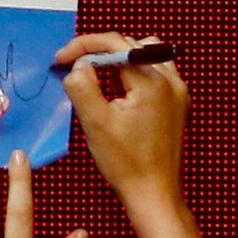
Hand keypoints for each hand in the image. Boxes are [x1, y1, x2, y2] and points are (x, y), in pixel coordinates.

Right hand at [55, 32, 189, 208]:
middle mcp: (170, 79)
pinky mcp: (177, 102)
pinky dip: (133, 70)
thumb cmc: (125, 162)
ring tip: (96, 74)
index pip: (114, 44)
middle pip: (129, 46)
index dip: (83, 46)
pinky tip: (118, 89)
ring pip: (144, 53)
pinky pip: (155, 70)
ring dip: (117, 58)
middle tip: (72, 67)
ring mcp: (177, 90)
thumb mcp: (95, 122)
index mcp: (151, 80)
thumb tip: (79, 65)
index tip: (60, 60)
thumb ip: (82, 86)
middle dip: (97, 52)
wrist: (153, 193)